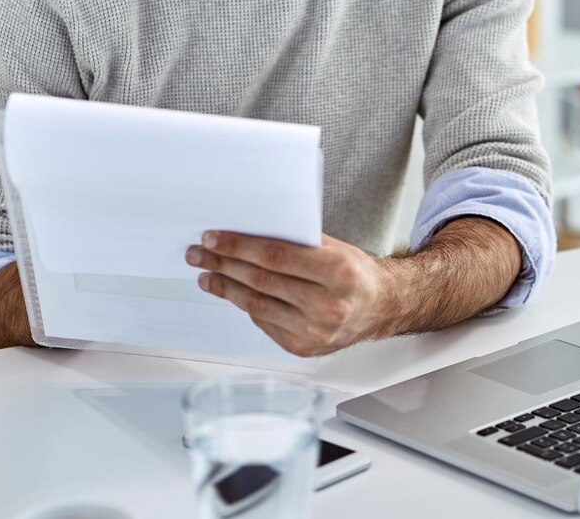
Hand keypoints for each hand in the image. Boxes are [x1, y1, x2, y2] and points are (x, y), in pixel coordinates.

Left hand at [186, 231, 393, 356]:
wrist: (379, 307)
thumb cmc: (354, 272)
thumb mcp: (334, 247)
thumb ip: (297, 242)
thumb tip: (247, 232)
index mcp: (338, 272)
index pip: (276, 256)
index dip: (240, 246)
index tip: (214, 237)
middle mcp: (328, 305)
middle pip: (261, 281)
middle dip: (224, 264)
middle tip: (199, 253)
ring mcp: (315, 332)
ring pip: (257, 305)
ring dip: (225, 287)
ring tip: (206, 273)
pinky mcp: (303, 348)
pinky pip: (264, 322)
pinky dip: (245, 305)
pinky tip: (231, 292)